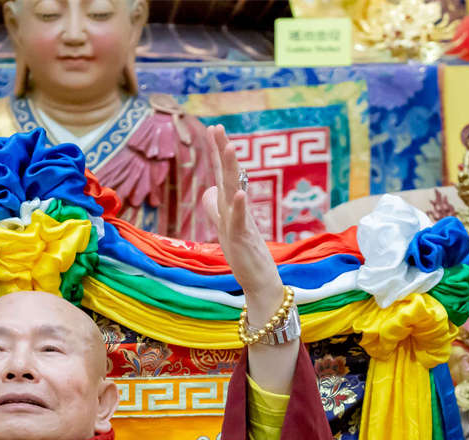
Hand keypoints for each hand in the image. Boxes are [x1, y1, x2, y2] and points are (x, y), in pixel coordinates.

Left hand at [201, 125, 284, 323]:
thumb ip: (217, 210)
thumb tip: (208, 191)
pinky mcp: (243, 239)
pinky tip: (239, 193)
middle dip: (223, 152)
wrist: (260, 282)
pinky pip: (240, 220)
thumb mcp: (225, 229)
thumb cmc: (245, 256)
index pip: (223, 175)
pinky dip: (240, 207)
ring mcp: (240, 223)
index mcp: (231, 207)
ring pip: (234, 192)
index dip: (218, 154)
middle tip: (218, 128)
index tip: (215, 129)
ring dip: (232, 171)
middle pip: (228, 176)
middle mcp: (236, 211)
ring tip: (229, 149)